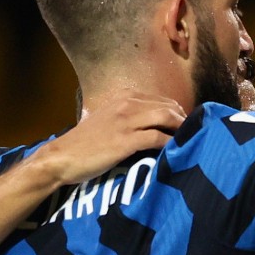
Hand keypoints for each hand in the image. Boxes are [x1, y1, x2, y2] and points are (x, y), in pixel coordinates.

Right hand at [31, 91, 186, 185]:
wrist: (62, 157)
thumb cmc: (84, 143)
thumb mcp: (107, 120)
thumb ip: (128, 117)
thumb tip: (152, 125)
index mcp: (123, 97)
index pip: (160, 99)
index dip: (176, 111)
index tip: (185, 124)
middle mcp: (126, 104)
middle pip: (167, 106)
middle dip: (183, 119)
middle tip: (192, 134)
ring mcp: (125, 121)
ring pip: (165, 117)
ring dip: (181, 128)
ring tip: (189, 140)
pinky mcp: (125, 140)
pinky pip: (157, 137)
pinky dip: (170, 143)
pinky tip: (177, 151)